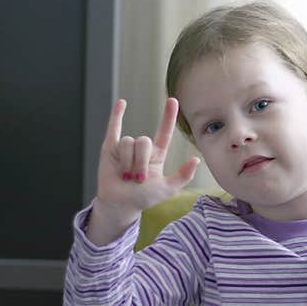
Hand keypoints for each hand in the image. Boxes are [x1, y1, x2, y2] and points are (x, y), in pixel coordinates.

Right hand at [96, 98, 200, 218]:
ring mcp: (126, 147)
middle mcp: (142, 149)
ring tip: (125, 175)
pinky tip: (122, 103)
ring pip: (127, 142)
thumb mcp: (167, 189)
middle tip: (137, 179)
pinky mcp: (110, 148)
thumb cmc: (144, 198)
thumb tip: (196, 159)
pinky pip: (113, 128)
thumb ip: (183, 176)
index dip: (168, 116)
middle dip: (140, 162)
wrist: (121, 205)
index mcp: (157, 155)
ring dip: (127, 162)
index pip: (164, 132)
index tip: (173, 100)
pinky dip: (116, 115)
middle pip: (143, 141)